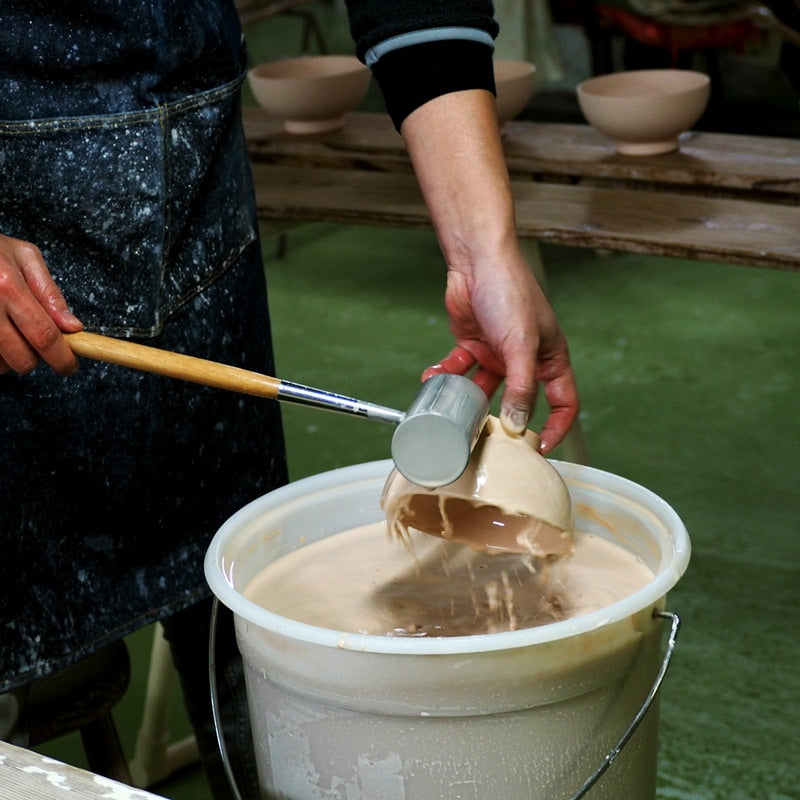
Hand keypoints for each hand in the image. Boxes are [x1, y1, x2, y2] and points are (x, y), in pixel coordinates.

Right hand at [0, 234, 81, 375]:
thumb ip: (50, 293)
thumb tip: (73, 327)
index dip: (62, 358)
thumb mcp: (24, 256)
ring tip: (6, 329)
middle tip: (32, 341)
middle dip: (35, 358)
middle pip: (22, 358)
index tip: (69, 366)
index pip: (44, 335)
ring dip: (10, 358)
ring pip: (0, 365)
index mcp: (7, 286)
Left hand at [422, 249, 577, 453]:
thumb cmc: (510, 292)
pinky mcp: (472, 346)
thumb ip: (521, 388)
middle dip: (503, 419)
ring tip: (453, 411)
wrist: (477, 260)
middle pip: (520, 401)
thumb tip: (518, 426)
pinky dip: (446, 376)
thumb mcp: (521, 345)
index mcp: (549, 358)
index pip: (563, 402)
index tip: (539, 448)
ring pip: (484, 389)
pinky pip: (460, 371)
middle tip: (488, 438)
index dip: (556, 427)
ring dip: (467, 400)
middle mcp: (526, 359)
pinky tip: (433, 378)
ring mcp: (498, 353)